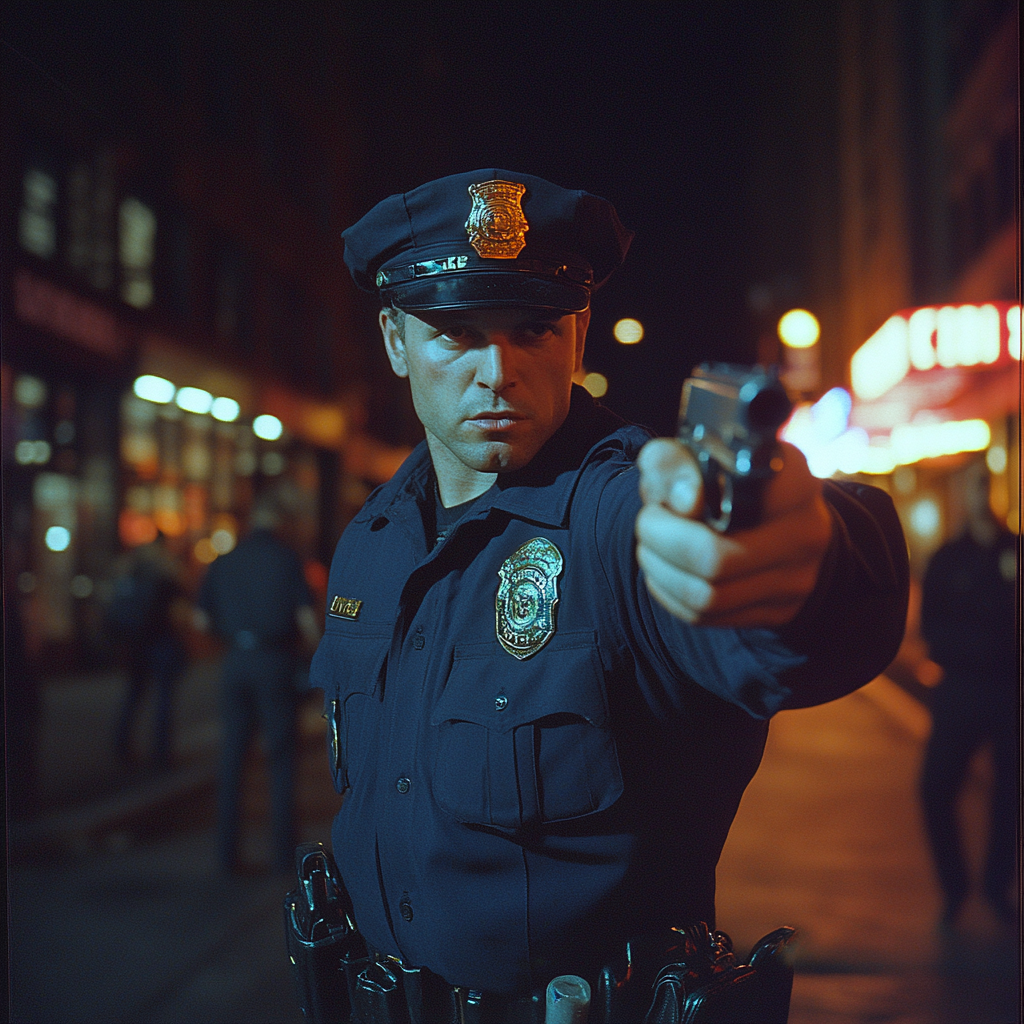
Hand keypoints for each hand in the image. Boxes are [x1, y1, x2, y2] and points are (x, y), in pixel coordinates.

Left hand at [635, 438, 831, 627]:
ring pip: (707, 597)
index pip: (743, 493)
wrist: (778, 521)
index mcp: (793, 481)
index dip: (688, 497)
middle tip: (647, 525)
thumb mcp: (700, 455)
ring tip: (650, 548)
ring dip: (661, 572)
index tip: (669, 496)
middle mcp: (804, 532)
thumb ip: (677, 463)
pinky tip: (664, 573)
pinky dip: (670, 595)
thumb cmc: (729, 481)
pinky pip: (706, 617)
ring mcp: (796, 579)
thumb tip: (683, 501)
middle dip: (661, 542)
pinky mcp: (778, 612)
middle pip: (714, 558)